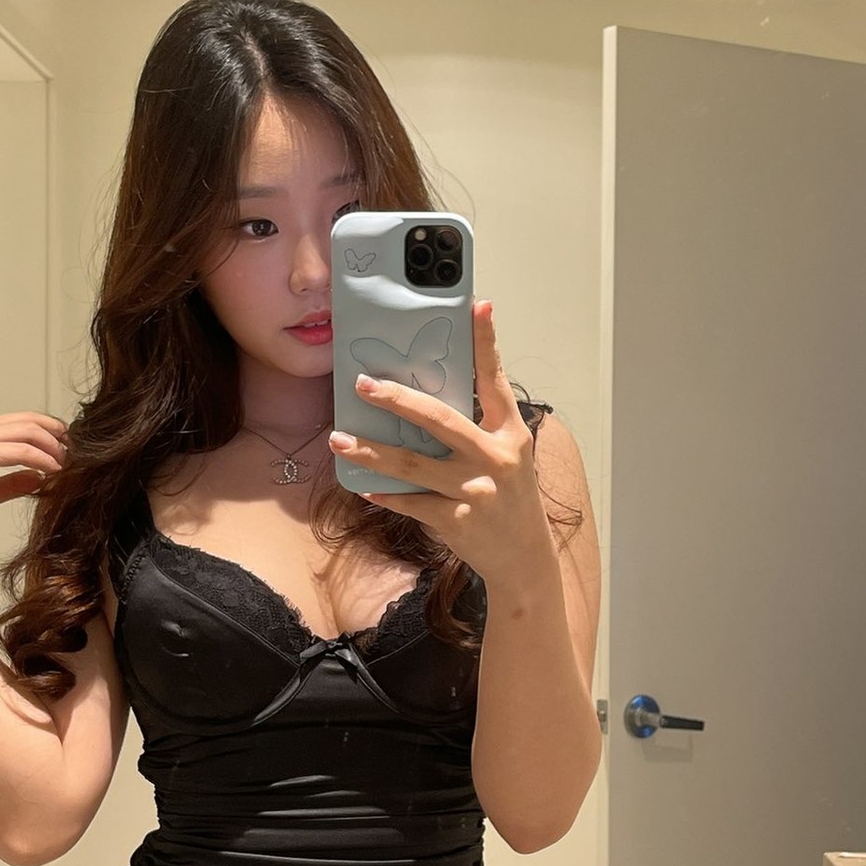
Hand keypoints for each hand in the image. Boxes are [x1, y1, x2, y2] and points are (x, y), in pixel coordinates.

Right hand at [0, 412, 69, 537]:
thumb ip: (11, 482)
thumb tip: (38, 477)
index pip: (18, 421)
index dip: (46, 430)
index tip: (65, 446)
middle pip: (27, 421)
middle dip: (55, 434)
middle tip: (74, 451)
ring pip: (26, 431)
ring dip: (52, 446)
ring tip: (67, 463)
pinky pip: (19, 451)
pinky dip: (41, 458)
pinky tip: (53, 471)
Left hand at [327, 300, 552, 587]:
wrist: (525, 559)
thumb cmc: (511, 499)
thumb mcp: (509, 456)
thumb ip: (478, 427)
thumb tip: (426, 398)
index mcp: (511, 434)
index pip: (496, 380)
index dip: (485, 342)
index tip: (476, 306)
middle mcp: (495, 458)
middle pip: (440, 420)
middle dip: (398, 399)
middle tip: (363, 384)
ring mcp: (475, 491)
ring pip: (412, 464)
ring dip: (371, 450)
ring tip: (340, 438)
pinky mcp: (457, 520)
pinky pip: (410, 502)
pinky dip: (384, 493)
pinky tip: (362, 483)